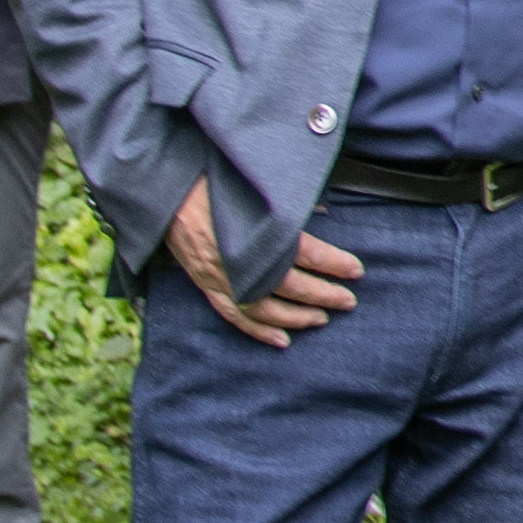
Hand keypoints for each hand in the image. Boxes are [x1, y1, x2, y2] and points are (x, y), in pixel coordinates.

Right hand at [166, 183, 363, 346]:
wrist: (166, 190)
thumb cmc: (212, 182)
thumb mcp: (254, 186)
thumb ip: (285, 203)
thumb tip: (319, 212)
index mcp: (257, 232)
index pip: (307, 253)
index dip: (334, 263)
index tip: (356, 270)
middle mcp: (241, 259)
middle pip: (291, 285)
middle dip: (324, 294)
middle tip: (348, 300)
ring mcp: (222, 277)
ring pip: (266, 308)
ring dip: (297, 317)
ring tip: (321, 319)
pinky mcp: (207, 286)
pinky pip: (236, 317)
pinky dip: (260, 331)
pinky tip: (282, 341)